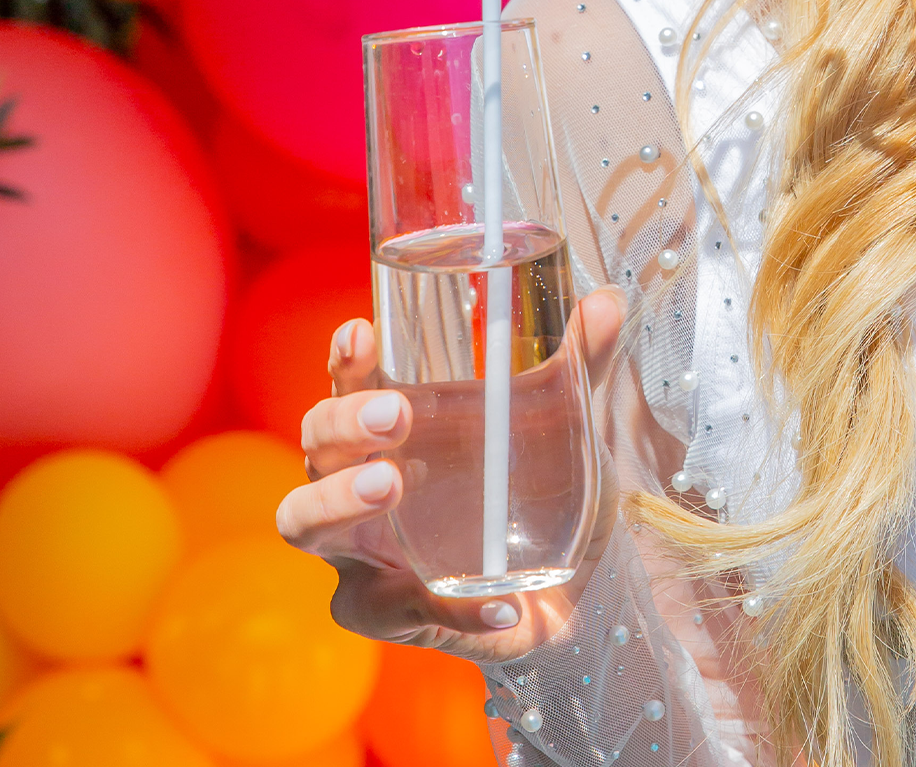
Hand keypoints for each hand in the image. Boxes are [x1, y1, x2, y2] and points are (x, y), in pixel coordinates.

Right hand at [278, 292, 624, 658]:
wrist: (570, 581)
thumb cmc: (537, 484)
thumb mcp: (563, 422)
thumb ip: (581, 364)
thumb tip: (609, 301)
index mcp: (388, 429)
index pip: (349, 385)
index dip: (347, 360)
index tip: (362, 332)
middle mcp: (357, 485)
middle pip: (316, 448)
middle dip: (344, 425)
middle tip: (396, 415)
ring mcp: (364, 552)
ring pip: (305, 523)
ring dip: (340, 501)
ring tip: (389, 483)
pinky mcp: (394, 614)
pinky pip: (401, 612)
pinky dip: (455, 610)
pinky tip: (503, 603)